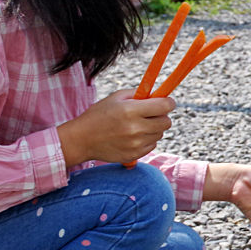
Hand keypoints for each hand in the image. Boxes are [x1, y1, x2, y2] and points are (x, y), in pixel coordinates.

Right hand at [57, 90, 174, 166]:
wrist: (81, 139)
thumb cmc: (99, 115)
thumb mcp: (116, 98)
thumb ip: (139, 94)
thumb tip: (159, 94)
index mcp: (130, 110)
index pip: (164, 106)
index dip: (168, 102)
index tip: (166, 102)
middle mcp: (135, 128)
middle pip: (166, 122)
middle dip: (162, 116)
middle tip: (151, 114)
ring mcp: (135, 144)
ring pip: (160, 134)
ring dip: (153, 128)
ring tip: (137, 125)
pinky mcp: (134, 155)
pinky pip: (152, 145)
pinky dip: (147, 140)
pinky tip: (132, 136)